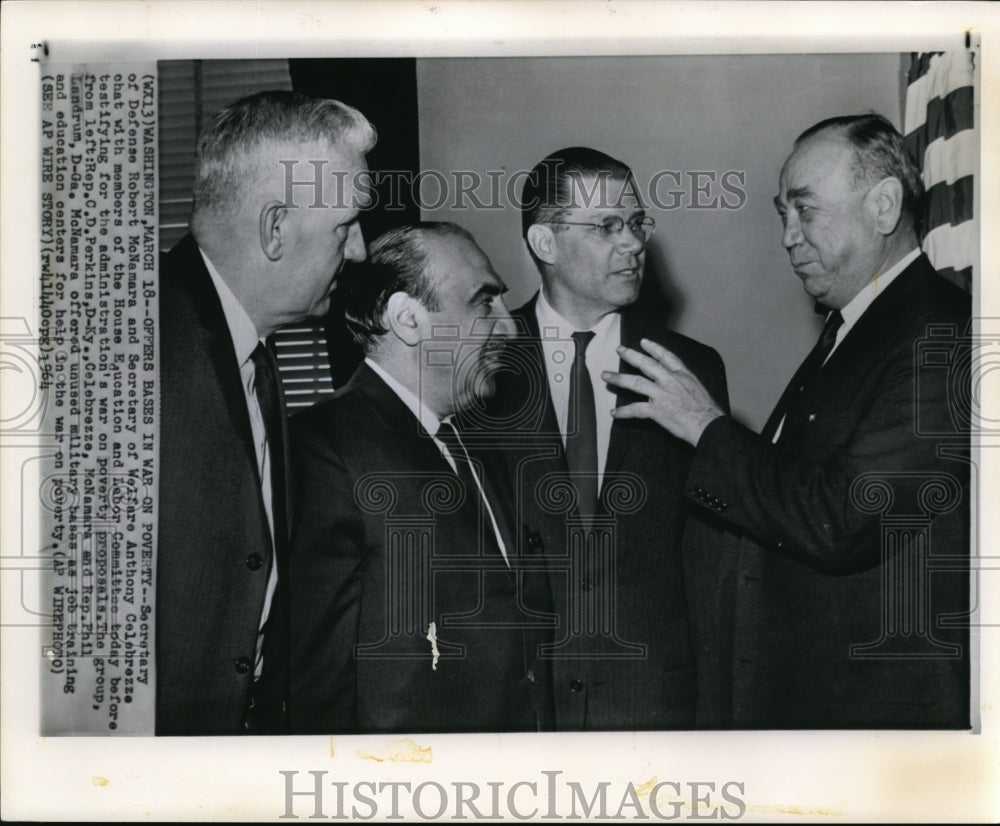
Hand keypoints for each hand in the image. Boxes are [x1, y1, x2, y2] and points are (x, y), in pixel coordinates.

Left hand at [602, 338, 724, 445]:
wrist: (709, 424)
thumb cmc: (707, 411)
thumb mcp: (698, 388)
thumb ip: (685, 383)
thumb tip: (678, 385)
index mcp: (682, 374)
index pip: (666, 356)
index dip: (654, 348)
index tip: (643, 342)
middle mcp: (670, 380)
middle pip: (646, 364)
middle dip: (630, 355)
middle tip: (619, 350)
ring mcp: (662, 394)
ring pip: (635, 382)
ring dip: (618, 378)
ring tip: (605, 376)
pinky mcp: (656, 410)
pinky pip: (635, 409)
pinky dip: (623, 411)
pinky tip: (613, 413)